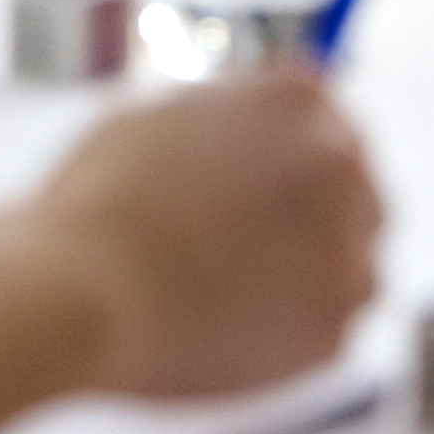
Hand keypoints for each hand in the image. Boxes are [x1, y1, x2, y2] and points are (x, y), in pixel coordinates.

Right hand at [17, 69, 380, 396]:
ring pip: (354, 263)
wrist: (77, 292)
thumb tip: (254, 124)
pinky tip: (232, 325)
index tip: (269, 184)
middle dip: (311, 214)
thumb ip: (231, 115)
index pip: (329, 117)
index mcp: (299, 102)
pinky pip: (327, 325)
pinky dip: (292, 329)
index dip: (293, 154)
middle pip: (355, 190)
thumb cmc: (100, 203)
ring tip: (232, 289)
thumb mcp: (164, 115)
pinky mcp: (331, 331)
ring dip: (311, 273)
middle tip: (248, 244)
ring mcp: (343, 252)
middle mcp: (339, 166)